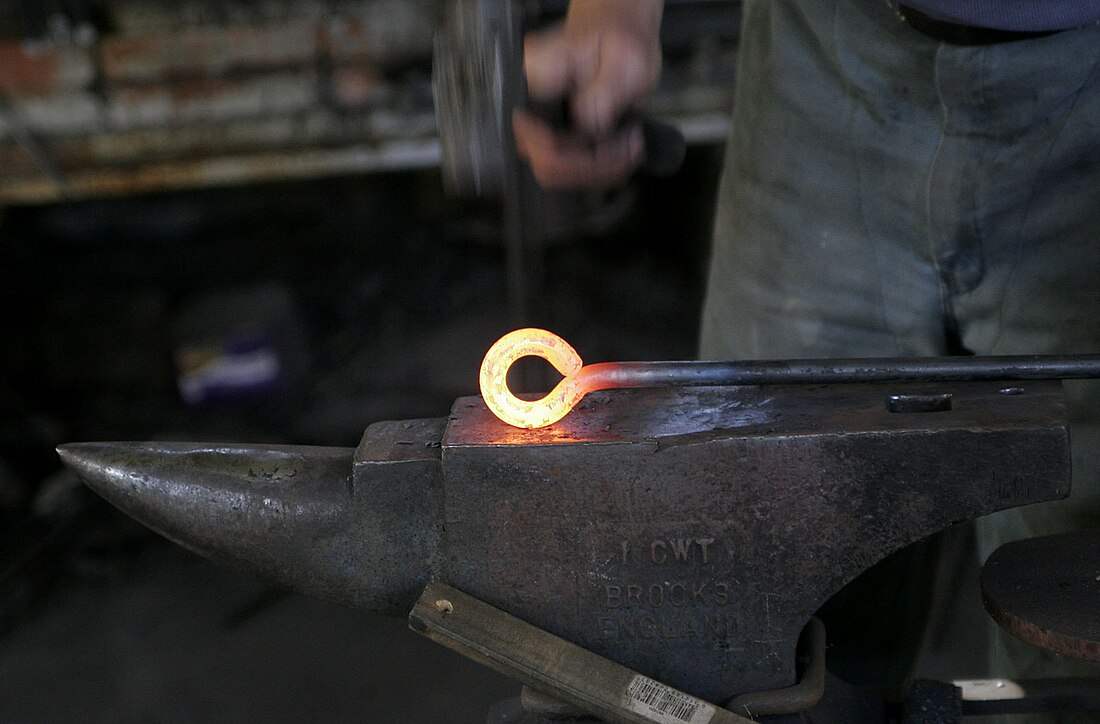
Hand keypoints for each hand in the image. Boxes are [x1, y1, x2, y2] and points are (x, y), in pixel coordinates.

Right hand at [514, 0, 662, 188]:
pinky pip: (568, 168)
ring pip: (556, 172)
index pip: (532, 137)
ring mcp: (539, 122)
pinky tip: (620, 151)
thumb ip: (603, 94)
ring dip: (598, 170)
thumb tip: (587, 127)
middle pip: (544, 163)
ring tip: (627, 147)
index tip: (603, 144)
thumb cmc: (620, 36)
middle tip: (625, 148)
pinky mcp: (554, 134)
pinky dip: (599, 168)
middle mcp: (529, 103)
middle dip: (590, 166)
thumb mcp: (623, 59)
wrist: (618, 31)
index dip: (570, 155)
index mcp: (534, 77)